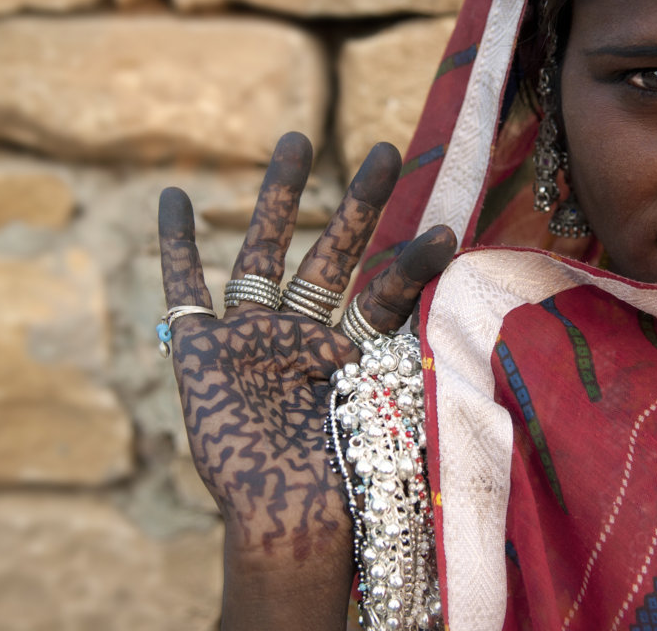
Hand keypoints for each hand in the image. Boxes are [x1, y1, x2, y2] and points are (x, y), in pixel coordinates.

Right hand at [158, 132, 455, 629]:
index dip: (413, 263)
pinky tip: (169, 198)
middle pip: (333, 252)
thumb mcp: (400, 414)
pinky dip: (174, 247)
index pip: (387, 292)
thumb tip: (487, 331)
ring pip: (263, 250)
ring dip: (279, 197)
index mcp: (353, 351)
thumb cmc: (349, 478)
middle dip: (360, 202)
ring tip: (298, 139)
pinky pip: (184, 290)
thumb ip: (429, 363)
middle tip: (389, 149)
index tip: (446, 231)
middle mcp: (304, 334)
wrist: (290, 518)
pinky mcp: (204, 352)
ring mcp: (253, 337)